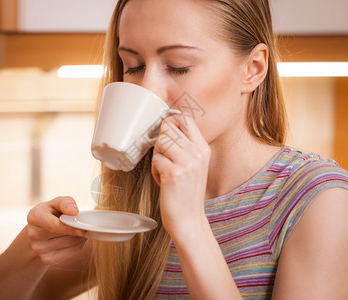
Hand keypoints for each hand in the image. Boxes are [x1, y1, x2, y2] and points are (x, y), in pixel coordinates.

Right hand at [27, 196, 86, 264]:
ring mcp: (38, 249)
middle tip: (84, 225)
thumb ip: (66, 202)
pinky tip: (75, 239)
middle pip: (65, 235)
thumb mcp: (57, 202)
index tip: (83, 230)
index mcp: (34, 216)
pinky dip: (78, 246)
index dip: (70, 228)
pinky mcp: (46, 259)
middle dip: (78, 230)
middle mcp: (33, 234)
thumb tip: (74, 211)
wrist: (42, 229)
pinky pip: (70, 253)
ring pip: (70, 244)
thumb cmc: (52, 212)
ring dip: (80, 238)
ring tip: (79, 230)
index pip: (54, 226)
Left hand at [151, 114, 210, 237]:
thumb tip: (165, 127)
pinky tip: (163, 181)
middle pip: (168, 128)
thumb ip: (185, 146)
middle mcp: (197, 153)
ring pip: (160, 142)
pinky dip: (155, 171)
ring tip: (164, 170)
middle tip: (165, 158)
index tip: (166, 135)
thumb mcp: (194, 165)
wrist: (189, 220)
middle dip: (160, 142)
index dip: (170, 122)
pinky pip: (156, 159)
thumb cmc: (187, 193)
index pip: (185, 118)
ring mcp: (187, 163)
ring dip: (157, 156)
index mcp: (203, 148)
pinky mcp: (174, 174)